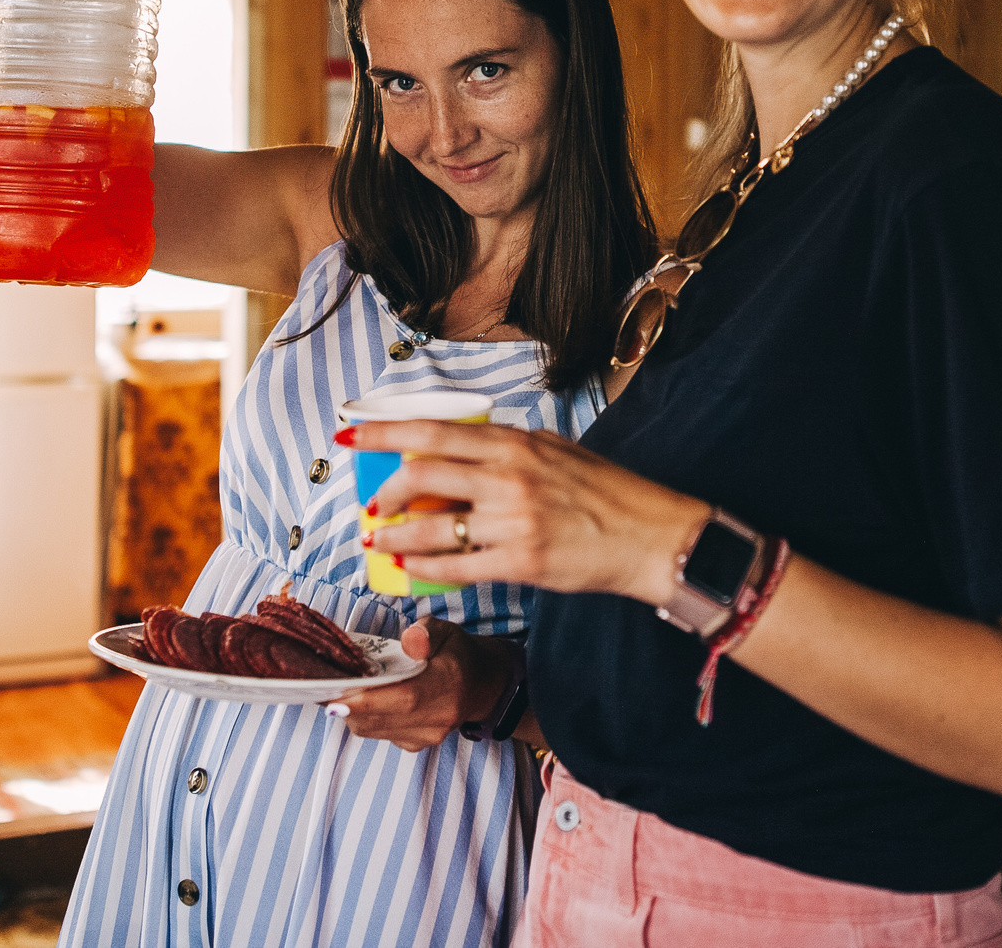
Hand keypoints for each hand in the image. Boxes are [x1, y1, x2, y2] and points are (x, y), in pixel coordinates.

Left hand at [333, 620, 510, 752]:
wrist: (480, 686)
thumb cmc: (456, 654)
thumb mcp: (444, 631)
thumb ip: (425, 633)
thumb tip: (410, 643)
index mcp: (447, 685)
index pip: (404, 699)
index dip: (367, 699)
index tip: (336, 691)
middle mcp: (438, 717)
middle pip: (379, 719)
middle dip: (347, 704)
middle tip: (328, 684)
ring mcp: (426, 736)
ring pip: (372, 730)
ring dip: (352, 712)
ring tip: (342, 689)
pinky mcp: (416, 745)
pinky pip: (379, 734)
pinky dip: (365, 718)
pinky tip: (364, 701)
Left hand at [356, 421, 706, 605]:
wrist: (649, 536)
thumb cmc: (605, 492)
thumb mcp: (555, 451)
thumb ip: (506, 449)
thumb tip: (455, 448)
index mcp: (515, 444)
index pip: (433, 431)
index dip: (384, 431)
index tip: (352, 432)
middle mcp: (509, 478)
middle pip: (421, 475)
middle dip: (385, 491)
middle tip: (373, 504)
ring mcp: (513, 522)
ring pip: (430, 528)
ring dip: (395, 537)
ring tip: (379, 541)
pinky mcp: (519, 562)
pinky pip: (455, 568)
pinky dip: (425, 569)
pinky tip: (412, 569)